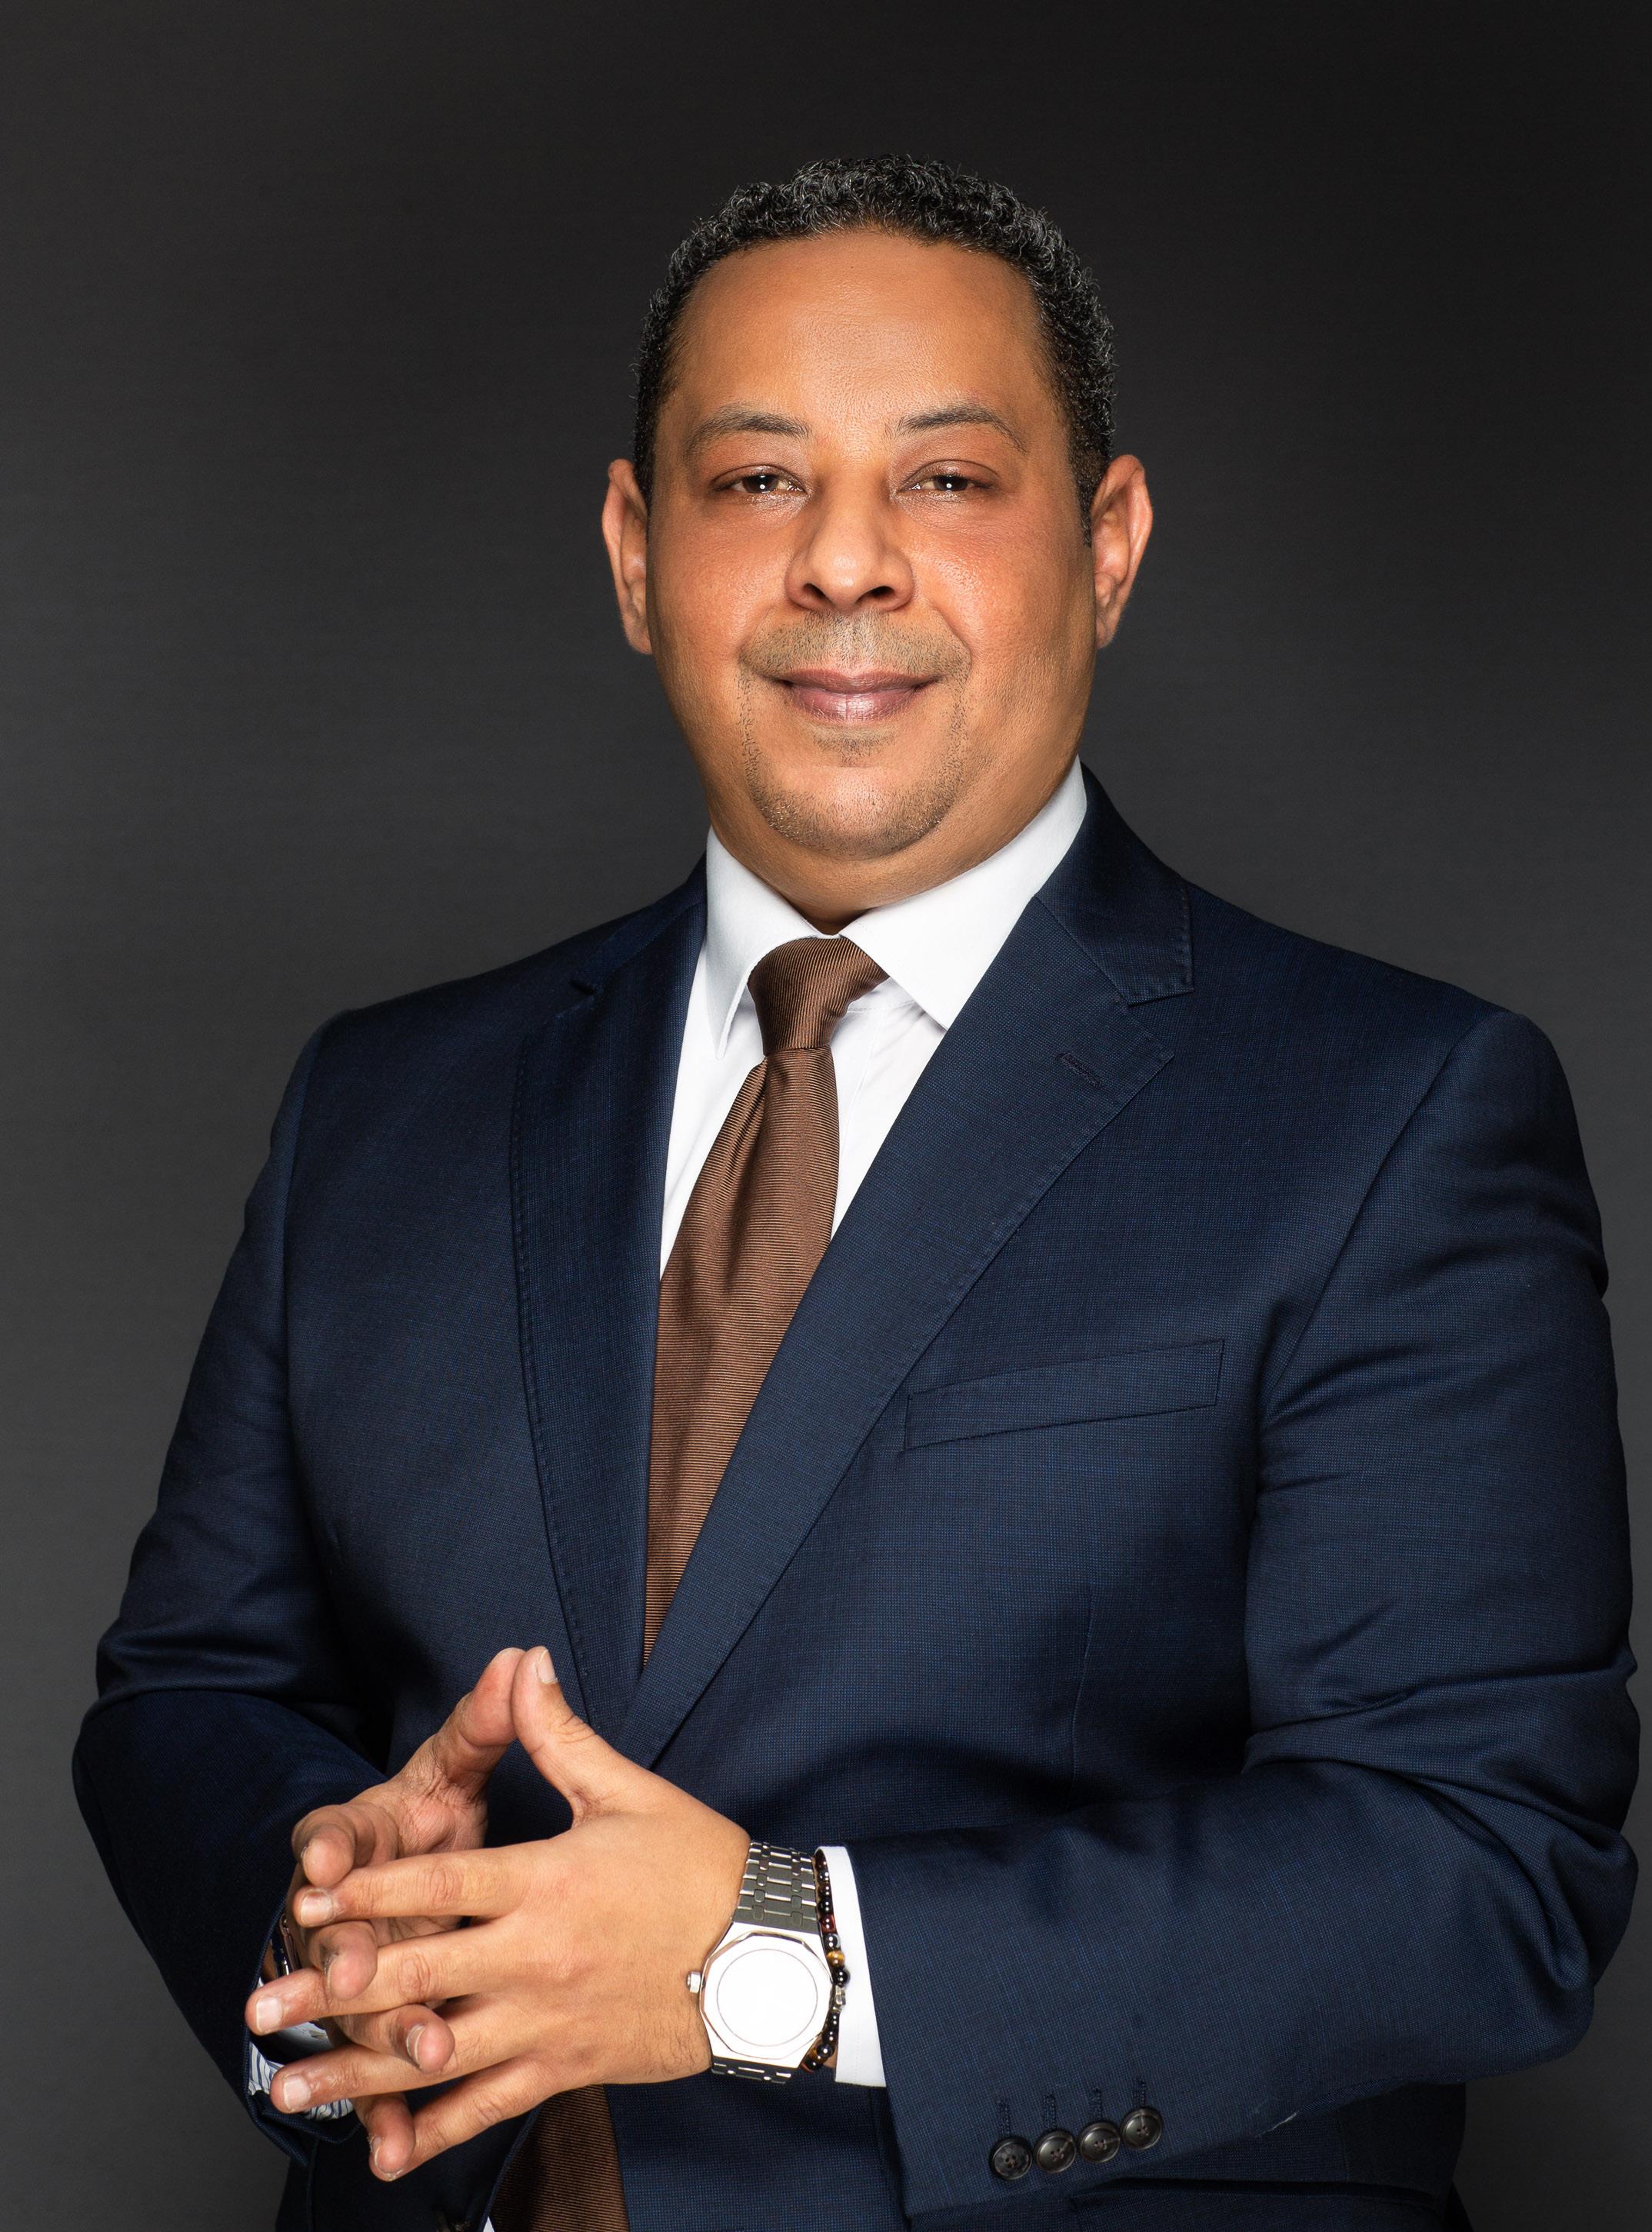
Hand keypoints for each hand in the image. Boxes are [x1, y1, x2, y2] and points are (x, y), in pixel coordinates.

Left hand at [250, 1647, 750, 2179]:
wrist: (767, 1956)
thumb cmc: (699, 1865)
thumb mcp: (627, 1791)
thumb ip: (559, 1734)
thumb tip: (522, 1660)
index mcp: (544, 1881)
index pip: (437, 1885)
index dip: (366, 1891)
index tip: (303, 1900)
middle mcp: (533, 1957)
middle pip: (415, 1976)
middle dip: (330, 1994)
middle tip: (261, 2008)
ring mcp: (546, 2020)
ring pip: (436, 2055)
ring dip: (358, 2074)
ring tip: (291, 2091)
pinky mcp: (566, 2065)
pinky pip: (488, 2107)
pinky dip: (433, 2132)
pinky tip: (386, 2154)